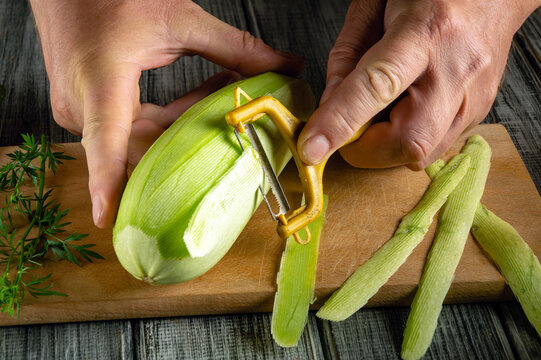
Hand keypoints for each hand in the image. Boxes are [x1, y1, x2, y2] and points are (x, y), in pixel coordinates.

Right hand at [30, 0, 302, 227]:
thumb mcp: (180, 19)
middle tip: (229, 134)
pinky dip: (164, 117)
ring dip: (179, 125)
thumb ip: (236, 47)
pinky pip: (130, 127)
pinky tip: (194, 99)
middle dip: (187, 142)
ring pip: (137, 138)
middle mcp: (83, 103)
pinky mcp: (86, 106)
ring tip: (217, 98)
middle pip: (138, 146)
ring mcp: (80, 107)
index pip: (106, 143)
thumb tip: (286, 66)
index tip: (112, 219)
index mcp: (101, 81)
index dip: (108, 184)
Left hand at [298, 0, 538, 168]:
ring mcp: (475, 96)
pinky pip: (434, 148)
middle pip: (407, 139)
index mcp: (427, 31)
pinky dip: (406, 139)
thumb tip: (329, 108)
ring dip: (387, 147)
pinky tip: (405, 111)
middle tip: (352, 128)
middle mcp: (457, 69)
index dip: (340, 123)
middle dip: (367, 149)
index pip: (377, 87)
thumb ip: (347, 57)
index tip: (312, 149)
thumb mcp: (373, 7)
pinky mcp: (479, 113)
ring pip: (421, 154)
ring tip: (382, 112)